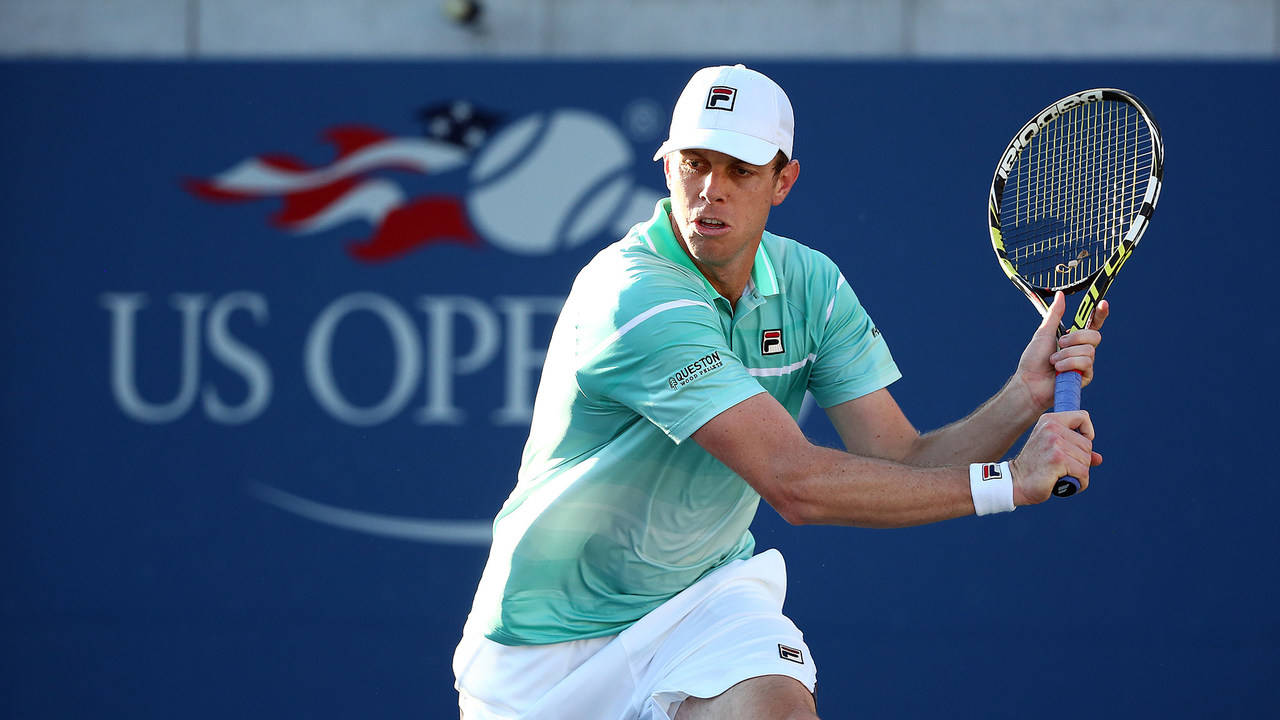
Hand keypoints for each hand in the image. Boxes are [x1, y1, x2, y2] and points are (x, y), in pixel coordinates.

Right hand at [1010, 411, 1102, 504]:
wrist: (1015, 483)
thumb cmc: (1034, 468)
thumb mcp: (1053, 451)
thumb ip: (1075, 450)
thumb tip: (1098, 458)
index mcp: (1050, 420)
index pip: (1082, 417)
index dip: (1087, 432)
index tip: (1077, 446)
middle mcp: (1052, 428)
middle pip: (1087, 444)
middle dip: (1081, 460)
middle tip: (1062, 467)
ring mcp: (1055, 443)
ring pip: (1086, 460)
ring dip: (1079, 473)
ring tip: (1061, 475)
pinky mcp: (1058, 460)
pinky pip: (1083, 473)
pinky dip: (1079, 483)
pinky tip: (1065, 484)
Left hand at [1015, 292, 1108, 411]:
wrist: (1030, 383)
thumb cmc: (1033, 360)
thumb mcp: (1044, 333)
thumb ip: (1055, 315)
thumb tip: (1060, 295)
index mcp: (1073, 339)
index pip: (1092, 324)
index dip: (1100, 314)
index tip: (1103, 303)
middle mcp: (1081, 350)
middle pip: (1094, 336)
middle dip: (1076, 338)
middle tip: (1060, 343)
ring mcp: (1084, 364)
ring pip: (1088, 350)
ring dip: (1066, 354)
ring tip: (1054, 361)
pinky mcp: (1085, 376)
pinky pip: (1085, 363)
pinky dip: (1068, 364)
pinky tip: (1058, 370)